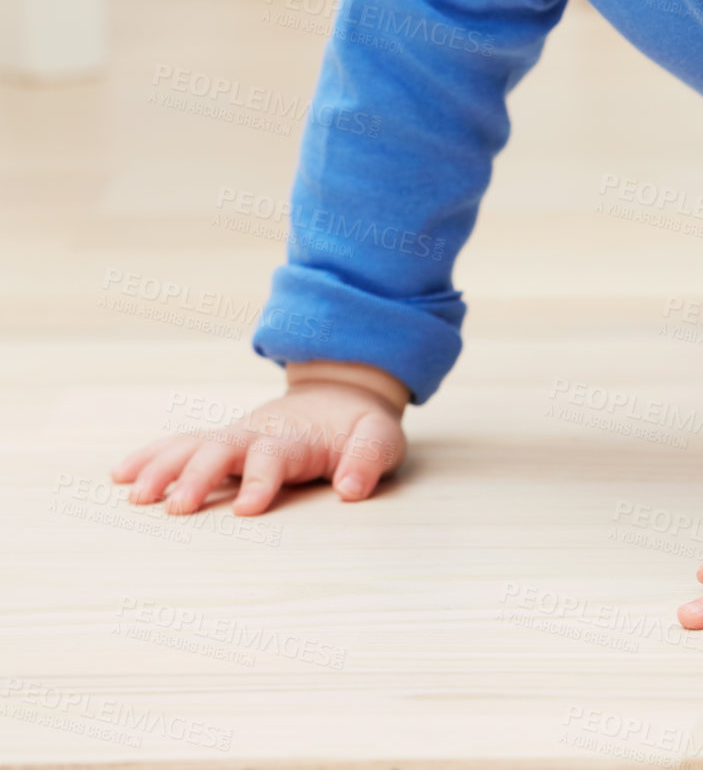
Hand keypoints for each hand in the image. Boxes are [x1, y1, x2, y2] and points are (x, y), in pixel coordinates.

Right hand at [110, 362, 408, 515]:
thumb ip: (368, 460)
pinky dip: (150, 456)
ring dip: (164, 468)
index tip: (246, 510)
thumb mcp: (379, 437)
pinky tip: (121, 474)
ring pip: (192, 446)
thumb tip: (352, 490)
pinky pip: (181, 445)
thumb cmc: (358, 426)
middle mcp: (257, 435)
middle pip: (222, 451)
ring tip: (135, 496)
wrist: (338, 395)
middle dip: (198, 477)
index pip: (273, 457)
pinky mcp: (221, 442)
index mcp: (296, 439)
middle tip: (177, 508)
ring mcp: (235, 437)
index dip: (260, 481)